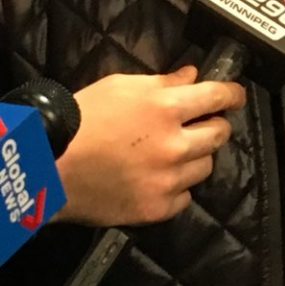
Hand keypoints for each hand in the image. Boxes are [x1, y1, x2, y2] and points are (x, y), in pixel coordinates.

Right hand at [54, 66, 245, 225]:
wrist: (49, 165)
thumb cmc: (82, 117)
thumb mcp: (120, 85)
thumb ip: (162, 82)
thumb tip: (191, 77)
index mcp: (166, 108)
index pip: (217, 97)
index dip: (232, 94)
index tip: (235, 95)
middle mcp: (174, 144)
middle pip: (218, 134)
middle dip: (215, 125)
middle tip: (203, 123)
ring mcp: (167, 180)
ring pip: (204, 167)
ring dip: (196, 157)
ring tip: (174, 152)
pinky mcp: (156, 208)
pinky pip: (184, 197)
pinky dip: (177, 187)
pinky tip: (159, 178)